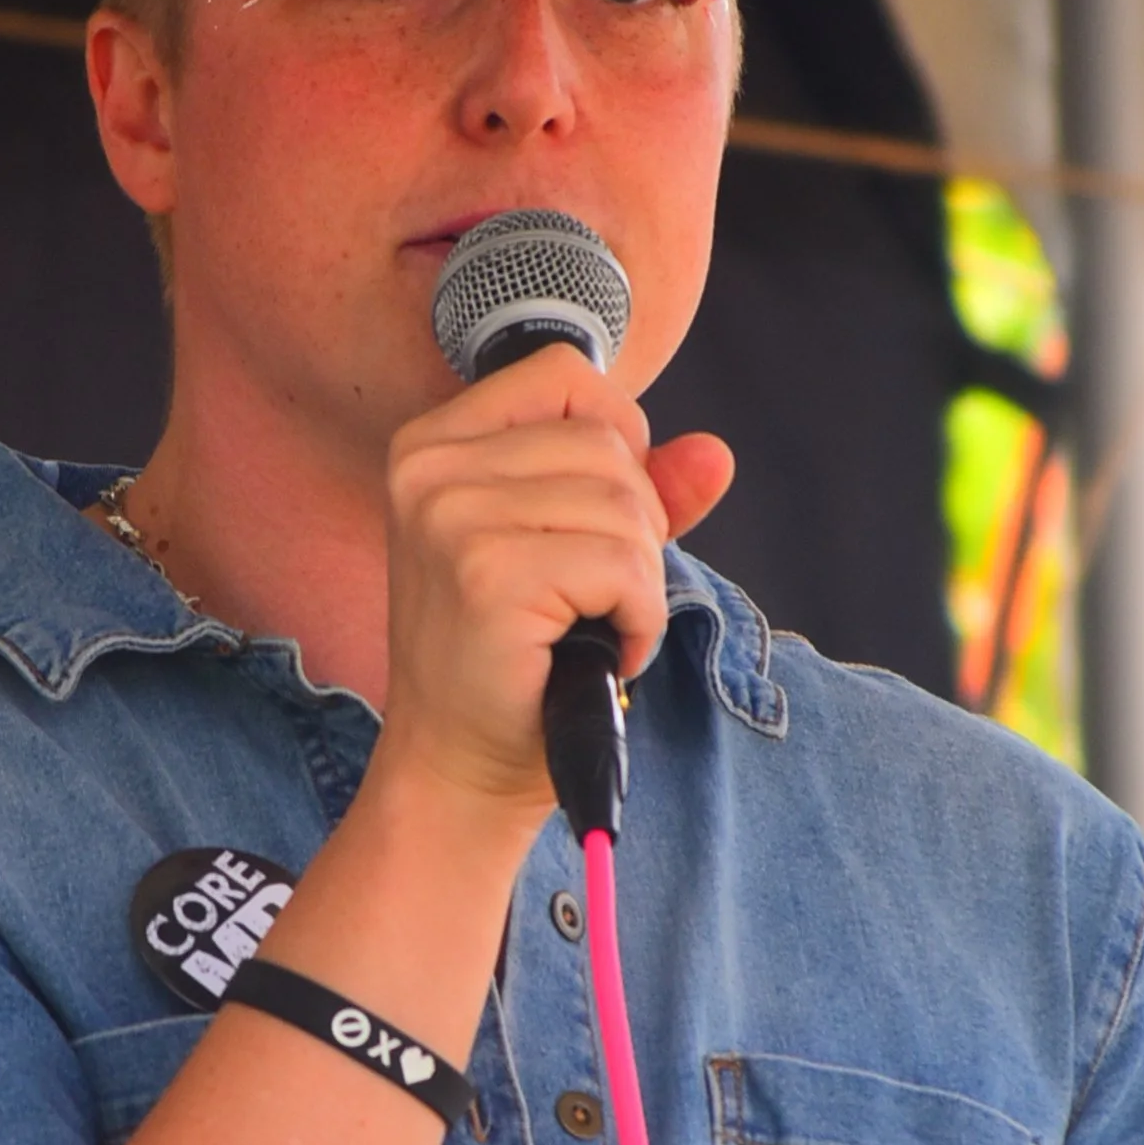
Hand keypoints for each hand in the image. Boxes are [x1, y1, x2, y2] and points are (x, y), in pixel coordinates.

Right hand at [373, 344, 733, 815]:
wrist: (459, 769)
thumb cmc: (509, 663)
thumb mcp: (569, 553)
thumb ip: (641, 494)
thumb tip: (713, 455)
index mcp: (433, 444)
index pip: (565, 375)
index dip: (615, 441)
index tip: (593, 521)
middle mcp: (430, 468)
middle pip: (606, 441)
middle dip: (633, 525)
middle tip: (594, 597)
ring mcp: (452, 518)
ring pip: (623, 503)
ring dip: (638, 580)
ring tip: (595, 628)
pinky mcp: (488, 575)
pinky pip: (622, 565)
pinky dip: (639, 617)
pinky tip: (605, 652)